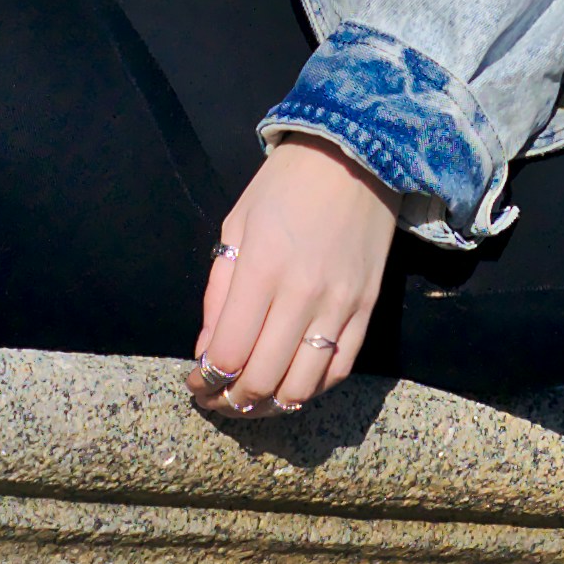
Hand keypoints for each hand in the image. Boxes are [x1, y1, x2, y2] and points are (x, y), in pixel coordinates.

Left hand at [189, 138, 396, 416]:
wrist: (355, 156)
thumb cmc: (283, 187)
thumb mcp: (235, 227)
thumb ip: (218, 294)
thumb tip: (207, 353)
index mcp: (261, 271)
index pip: (228, 354)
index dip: (205, 383)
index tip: (195, 385)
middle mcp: (302, 297)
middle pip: (263, 380)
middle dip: (232, 403)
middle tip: (217, 401)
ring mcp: (340, 307)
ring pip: (302, 387)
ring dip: (270, 406)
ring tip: (251, 402)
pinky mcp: (367, 310)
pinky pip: (339, 370)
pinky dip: (311, 390)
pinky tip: (290, 386)